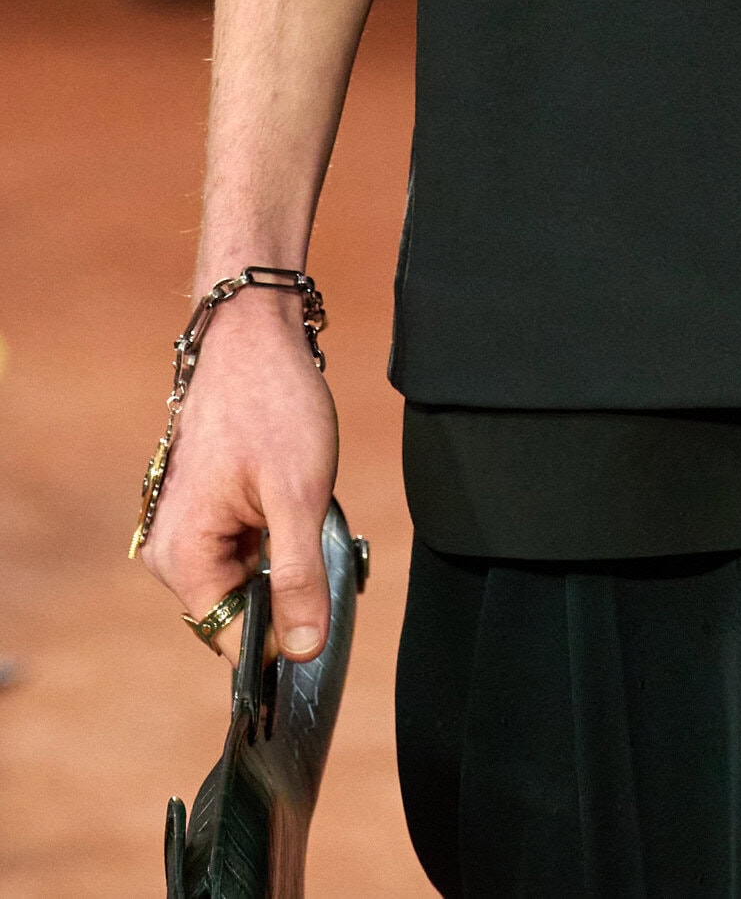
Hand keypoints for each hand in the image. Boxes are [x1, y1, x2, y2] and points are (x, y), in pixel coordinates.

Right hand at [139, 287, 338, 661]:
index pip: (234, 639)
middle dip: (291, 585)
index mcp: (183, 557)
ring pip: (250, 573)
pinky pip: (247, 543)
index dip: (284, 637)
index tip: (327, 615)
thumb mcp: (299, 496)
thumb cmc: (272, 404)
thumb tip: (301, 651)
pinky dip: (279, 529)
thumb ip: (299, 578)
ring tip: (309, 502)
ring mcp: (188, 525)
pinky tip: (297, 491)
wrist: (254, 332)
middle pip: (243, 607)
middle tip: (325, 535)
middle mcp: (173, 550)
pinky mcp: (205, 506)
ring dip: (287, 553)